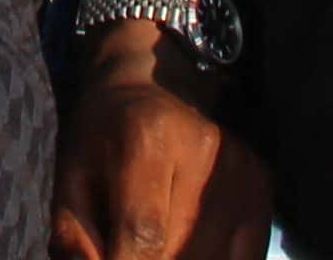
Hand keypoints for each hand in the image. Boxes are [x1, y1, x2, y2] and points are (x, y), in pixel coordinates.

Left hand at [54, 45, 268, 259]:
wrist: (153, 89)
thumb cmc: (102, 139)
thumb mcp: (71, 179)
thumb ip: (76, 236)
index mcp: (146, 138)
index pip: (143, 232)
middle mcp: (204, 150)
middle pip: (179, 253)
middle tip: (128, 247)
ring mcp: (241, 170)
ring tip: (153, 243)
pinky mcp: (262, 187)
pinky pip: (243, 257)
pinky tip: (185, 245)